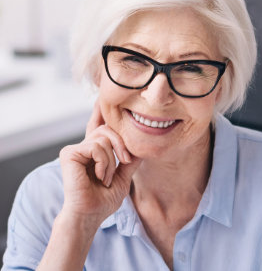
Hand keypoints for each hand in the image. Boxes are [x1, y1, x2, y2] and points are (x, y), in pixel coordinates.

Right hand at [59, 100, 141, 227]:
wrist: (90, 215)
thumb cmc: (104, 198)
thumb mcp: (124, 176)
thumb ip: (131, 159)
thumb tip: (142, 146)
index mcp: (95, 150)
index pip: (101, 126)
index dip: (101, 110)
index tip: (100, 96)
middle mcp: (84, 146)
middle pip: (108, 128)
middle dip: (122, 144)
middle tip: (126, 161)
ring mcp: (76, 148)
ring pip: (104, 137)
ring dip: (112, 160)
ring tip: (106, 177)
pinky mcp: (70, 153)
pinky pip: (96, 146)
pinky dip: (103, 162)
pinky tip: (99, 176)